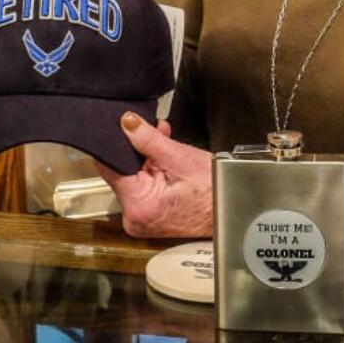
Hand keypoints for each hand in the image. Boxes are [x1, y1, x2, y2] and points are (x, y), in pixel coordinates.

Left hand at [96, 112, 212, 238]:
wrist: (234, 211)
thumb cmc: (215, 191)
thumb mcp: (181, 158)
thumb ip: (149, 140)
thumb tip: (127, 122)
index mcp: (138, 205)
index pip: (109, 167)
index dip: (115, 143)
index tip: (122, 125)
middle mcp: (134, 217)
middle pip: (121, 172)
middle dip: (137, 150)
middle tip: (156, 132)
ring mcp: (140, 220)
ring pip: (132, 178)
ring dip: (146, 160)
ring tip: (166, 145)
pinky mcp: (148, 218)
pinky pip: (142, 188)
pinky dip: (152, 173)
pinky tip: (166, 161)